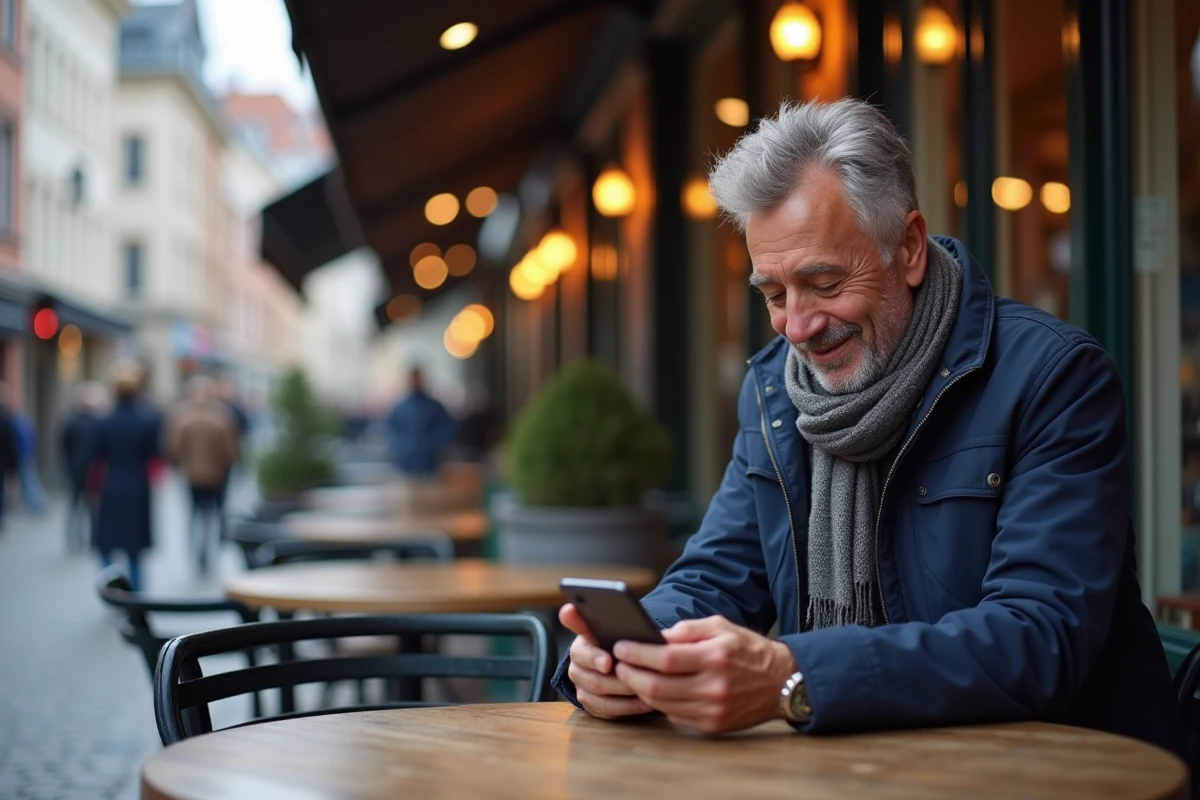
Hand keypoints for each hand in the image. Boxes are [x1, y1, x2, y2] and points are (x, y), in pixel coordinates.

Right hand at [559, 604, 652, 719]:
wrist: (613, 659)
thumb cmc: (614, 640)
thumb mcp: (606, 626)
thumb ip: (589, 618)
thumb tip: (568, 609)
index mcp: (580, 648)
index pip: (582, 653)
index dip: (594, 659)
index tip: (608, 662)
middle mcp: (577, 671)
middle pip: (594, 680)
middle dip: (618, 681)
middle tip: (638, 679)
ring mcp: (583, 691)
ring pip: (602, 699)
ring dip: (626, 695)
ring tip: (647, 690)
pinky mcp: (594, 708)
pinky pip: (609, 712)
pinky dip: (629, 708)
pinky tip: (646, 703)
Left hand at [612, 616, 796, 734]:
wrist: (782, 681)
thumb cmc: (747, 649)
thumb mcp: (721, 626)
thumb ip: (687, 629)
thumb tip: (654, 636)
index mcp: (716, 657)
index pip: (665, 658)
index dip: (637, 653)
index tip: (620, 647)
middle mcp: (714, 687)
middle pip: (657, 686)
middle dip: (630, 675)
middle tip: (618, 665)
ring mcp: (713, 710)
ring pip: (662, 704)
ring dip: (640, 690)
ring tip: (631, 676)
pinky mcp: (713, 726)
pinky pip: (674, 716)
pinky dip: (659, 703)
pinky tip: (654, 690)